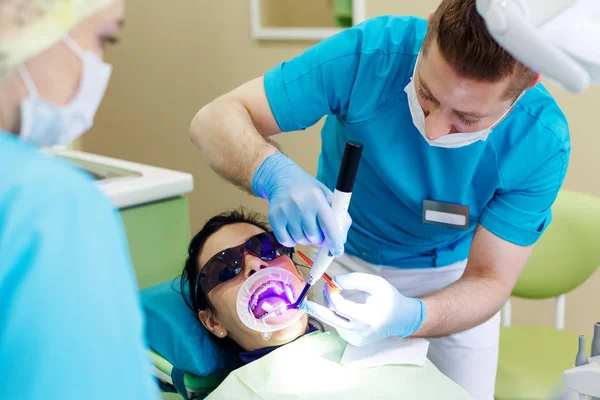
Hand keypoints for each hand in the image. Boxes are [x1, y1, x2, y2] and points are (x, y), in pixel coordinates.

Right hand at [252, 152, 348, 255]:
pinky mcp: (274, 218)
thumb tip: (341, 241)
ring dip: (305, 238)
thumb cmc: (309, 191)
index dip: (335, 241)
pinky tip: (293, 228)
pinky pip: (286, 241)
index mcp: (317, 199)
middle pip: (314, 237)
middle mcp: (301, 206)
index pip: (329, 226)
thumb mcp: (327, 196)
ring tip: (303, 224)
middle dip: (318, 238)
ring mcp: (285, 212)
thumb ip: (339, 217)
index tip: (337, 251)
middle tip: (317, 229)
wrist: (282, 179)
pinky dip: (292, 240)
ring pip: (300, 240)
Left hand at [300, 273, 425, 346]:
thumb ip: (354, 279)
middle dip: (316, 309)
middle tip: (303, 302)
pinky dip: (338, 317)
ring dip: (331, 308)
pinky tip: (347, 311)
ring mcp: (357, 339)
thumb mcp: (375, 283)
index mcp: (367, 317)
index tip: (330, 284)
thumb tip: (333, 281)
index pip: (340, 306)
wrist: (402, 318)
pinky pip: (339, 327)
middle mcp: (361, 331)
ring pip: (334, 322)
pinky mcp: (355, 343)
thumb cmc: (388, 298)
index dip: (331, 293)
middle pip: (331, 319)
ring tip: (337, 297)